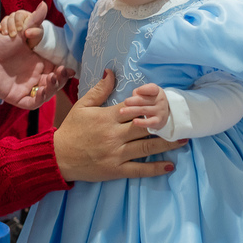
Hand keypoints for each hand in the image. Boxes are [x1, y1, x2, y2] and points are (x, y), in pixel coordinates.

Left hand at [0, 2, 71, 108]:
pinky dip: (40, 98)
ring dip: (53, 88)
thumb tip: (43, 4)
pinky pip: (33, 102)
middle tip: (63, 71)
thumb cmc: (0, 42)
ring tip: (53, 78)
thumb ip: (34, 20)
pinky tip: (41, 90)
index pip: (59, 69)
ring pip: (47, 93)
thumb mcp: (20, 30)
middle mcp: (35, 75)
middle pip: (55, 82)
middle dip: (62, 79)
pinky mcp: (17, 96)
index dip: (66, 70)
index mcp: (39, 62)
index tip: (70, 67)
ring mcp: (27, 86)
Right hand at [0, 9, 42, 48]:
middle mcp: (17, 16)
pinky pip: (0, 24)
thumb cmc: (34, 36)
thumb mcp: (37, 34)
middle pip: (11, 17)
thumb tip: (27, 33)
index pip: (20, 14)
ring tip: (5, 35)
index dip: (19, 21)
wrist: (28, 43)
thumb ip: (35, 32)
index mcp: (26, 15)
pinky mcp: (4, 26)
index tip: (20, 30)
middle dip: (11, 26)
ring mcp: (10, 20)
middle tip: (13, 35)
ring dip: (4, 27)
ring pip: (5, 20)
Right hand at [53, 71, 183, 181]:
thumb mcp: (82, 106)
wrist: (59, 156)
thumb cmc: (71, 129)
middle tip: (181, 120)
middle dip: (164, 123)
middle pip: (145, 127)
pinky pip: (140, 169)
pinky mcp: (117, 170)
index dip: (151, 105)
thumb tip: (111, 72)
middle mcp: (115, 135)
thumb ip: (99, 90)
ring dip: (167, 143)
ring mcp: (117, 154)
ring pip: (147, 147)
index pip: (134, 108)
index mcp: (108, 117)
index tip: (165, 102)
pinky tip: (170, 165)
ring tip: (183, 139)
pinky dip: (156, 168)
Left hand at [118, 83, 169, 129]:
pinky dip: (142, 122)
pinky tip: (134, 122)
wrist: (162, 113)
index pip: (152, 88)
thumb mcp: (147, 93)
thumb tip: (130, 99)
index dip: (144, 89)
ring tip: (121, 111)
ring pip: (143, 110)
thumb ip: (138, 93)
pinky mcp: (158, 121)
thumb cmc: (150, 100)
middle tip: (125, 102)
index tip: (137, 91)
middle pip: (143, 100)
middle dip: (132, 101)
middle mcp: (160, 100)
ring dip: (131, 110)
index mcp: (156, 91)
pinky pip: (150, 122)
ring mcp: (160, 111)